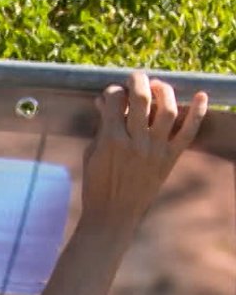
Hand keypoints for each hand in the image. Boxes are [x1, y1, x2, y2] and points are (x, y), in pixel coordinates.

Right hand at [81, 71, 206, 229]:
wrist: (113, 216)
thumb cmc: (97, 185)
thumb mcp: (92, 154)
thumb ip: (101, 127)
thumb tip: (105, 102)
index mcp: (111, 140)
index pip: (115, 101)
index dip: (113, 91)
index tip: (113, 93)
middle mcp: (135, 142)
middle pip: (142, 98)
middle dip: (139, 81)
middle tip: (136, 78)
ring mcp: (155, 150)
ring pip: (167, 110)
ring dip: (164, 91)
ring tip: (159, 86)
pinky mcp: (170, 159)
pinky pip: (188, 132)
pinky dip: (198, 112)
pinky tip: (201, 95)